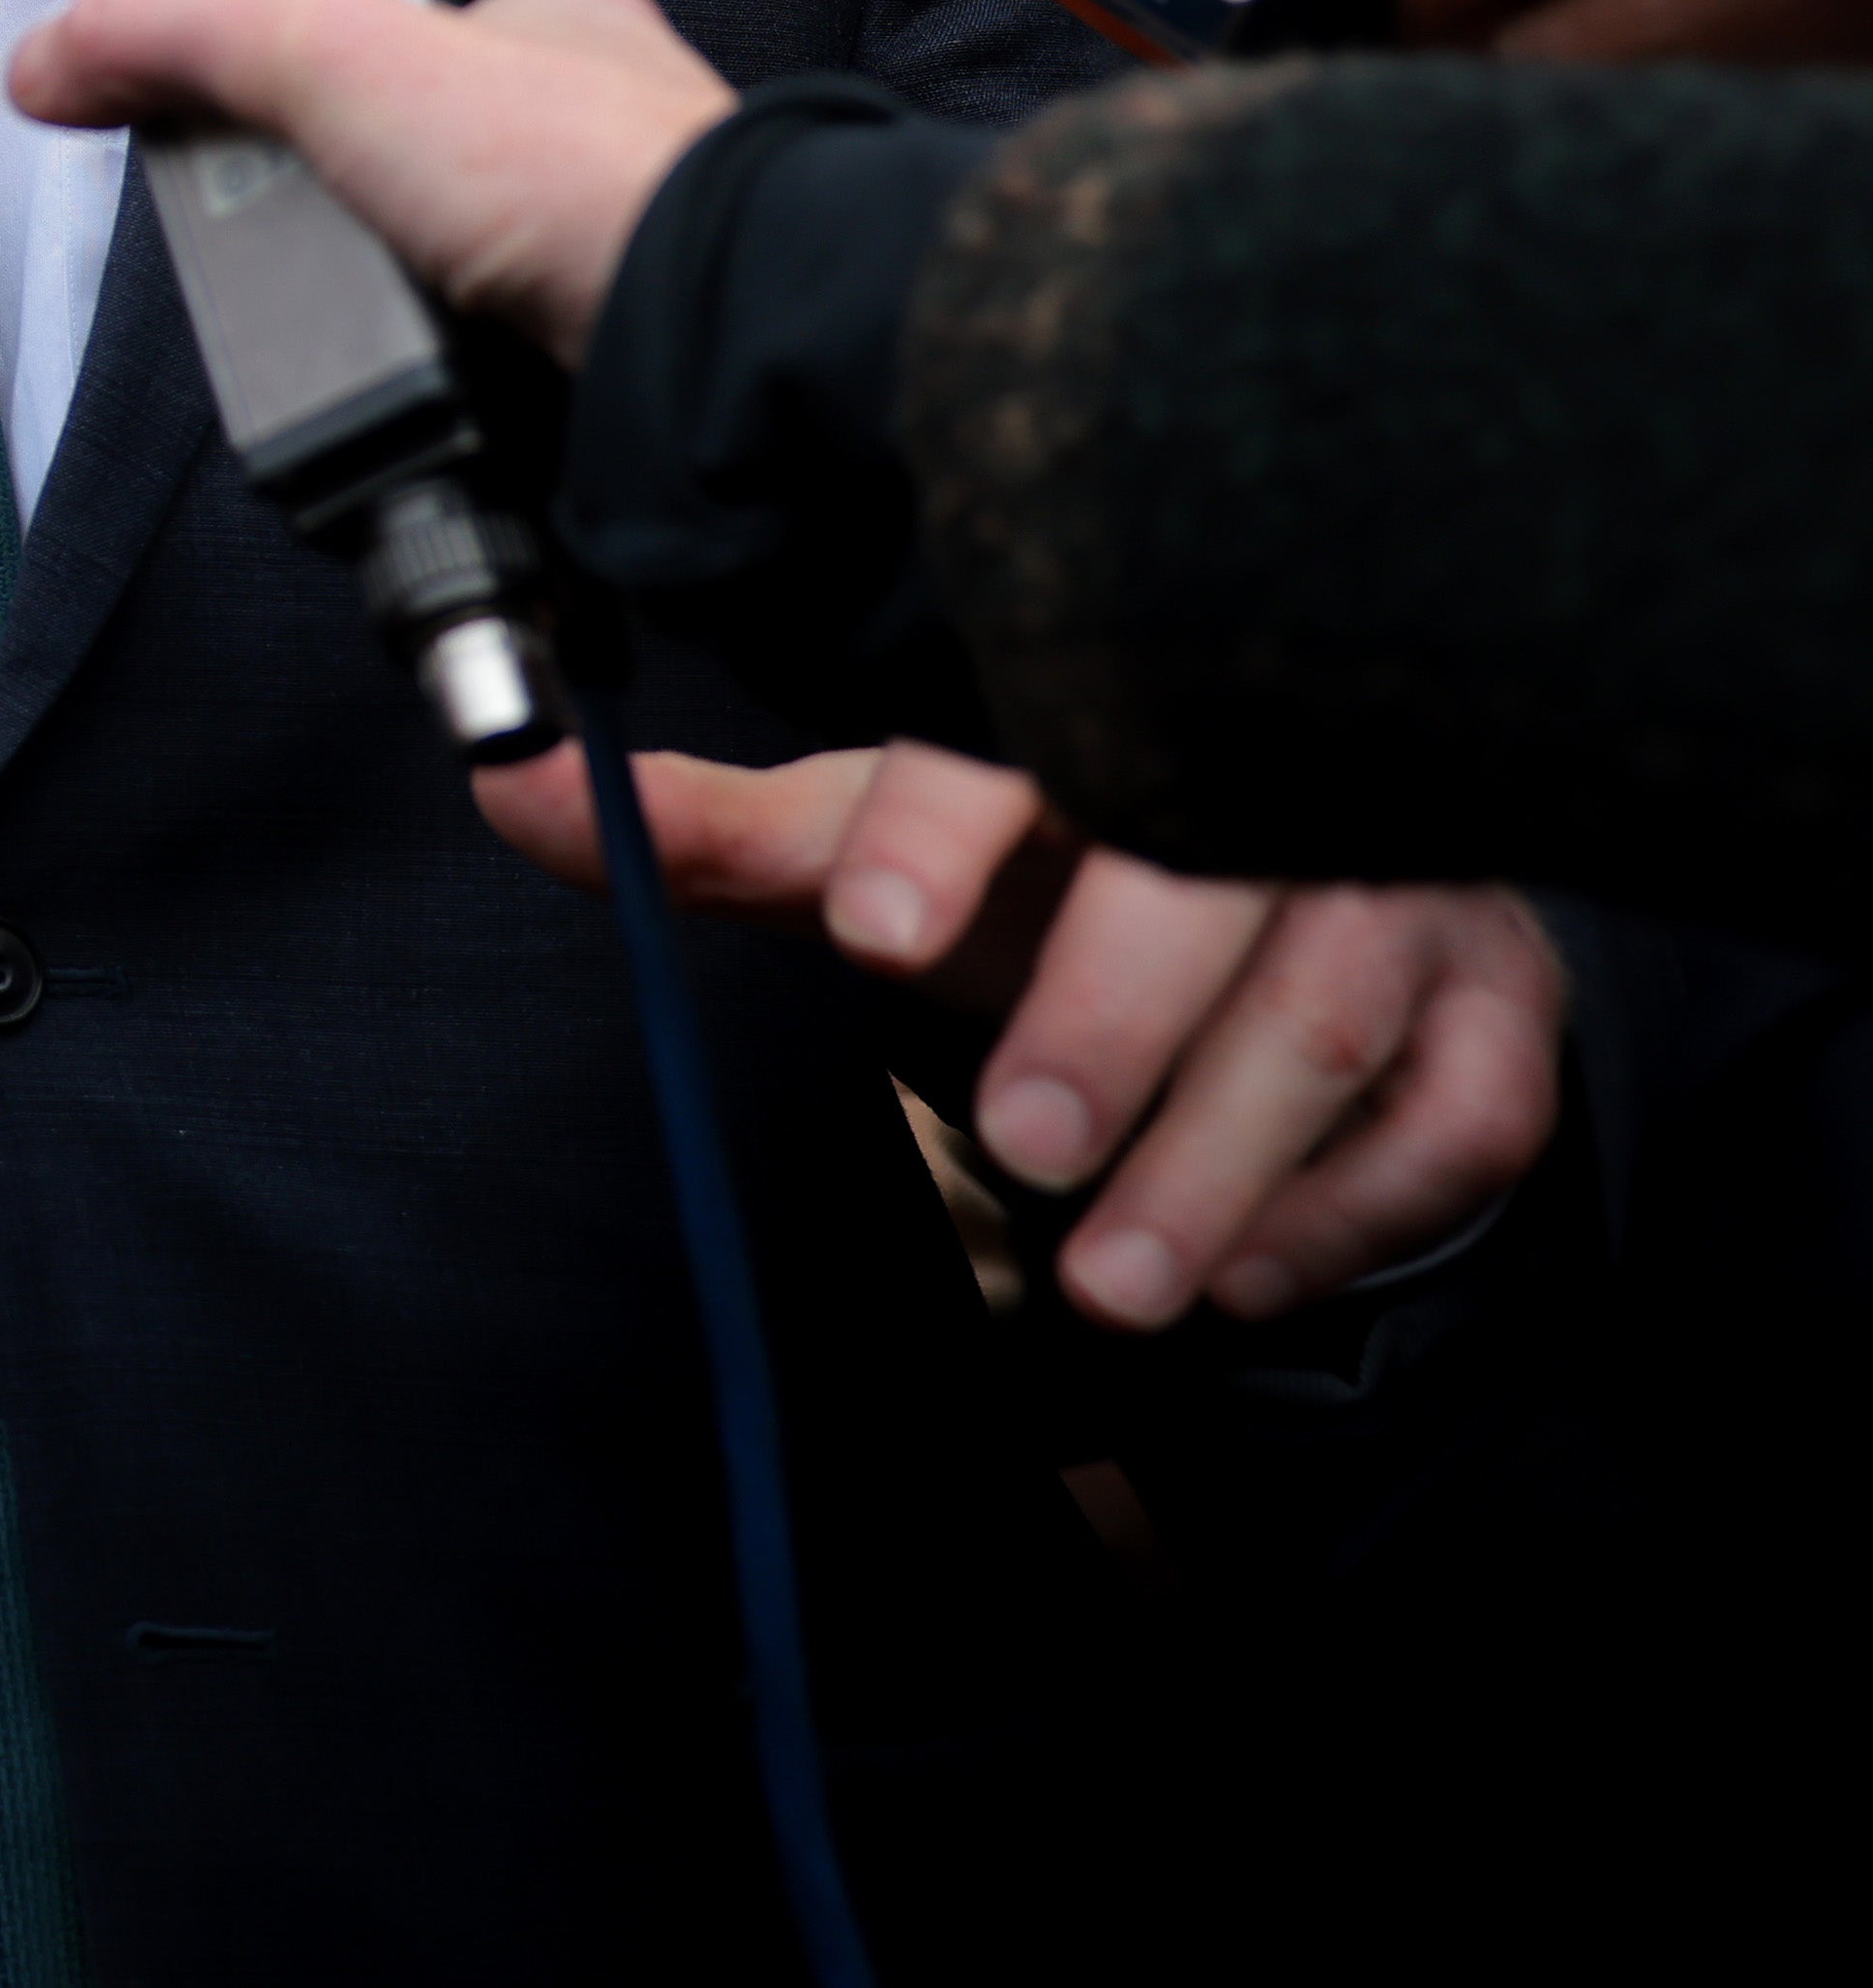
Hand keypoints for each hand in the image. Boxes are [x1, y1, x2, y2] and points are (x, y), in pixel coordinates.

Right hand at [1, 0, 735, 366]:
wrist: (707, 336)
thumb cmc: (577, 170)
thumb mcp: (328, 51)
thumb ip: (181, 33)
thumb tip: (51, 49)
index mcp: (543, 20)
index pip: (389, 15)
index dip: (293, 51)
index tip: (224, 97)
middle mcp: (588, 127)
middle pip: (409, 150)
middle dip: (333, 196)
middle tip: (275, 230)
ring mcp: (603, 243)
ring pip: (456, 261)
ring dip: (390, 295)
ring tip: (337, 320)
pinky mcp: (602, 353)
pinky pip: (495, 361)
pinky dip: (443, 379)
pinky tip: (411, 383)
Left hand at [478, 740, 1563, 1327]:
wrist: (1266, 901)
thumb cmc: (1040, 873)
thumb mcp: (869, 846)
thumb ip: (707, 834)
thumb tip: (507, 784)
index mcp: (1080, 721)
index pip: (1008, 748)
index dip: (937, 831)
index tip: (869, 927)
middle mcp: (1254, 790)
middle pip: (1200, 887)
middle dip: (1110, 1022)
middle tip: (1021, 1147)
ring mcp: (1396, 897)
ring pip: (1335, 1012)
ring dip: (1225, 1157)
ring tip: (1118, 1278)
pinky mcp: (1491, 1007)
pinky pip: (1460, 1112)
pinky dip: (1354, 1204)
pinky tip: (1247, 1275)